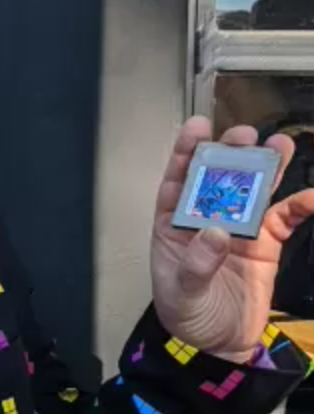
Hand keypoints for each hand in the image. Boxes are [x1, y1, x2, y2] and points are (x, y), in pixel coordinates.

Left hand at [151, 116, 313, 362]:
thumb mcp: (181, 291)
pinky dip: (298, 206)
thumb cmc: (187, 313)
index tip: (197, 128)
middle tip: (244, 135)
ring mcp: (237, 228)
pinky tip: (310, 195)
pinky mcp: (264, 244)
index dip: (187, 152)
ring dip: (265, 168)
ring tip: (278, 145)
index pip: (178, 180)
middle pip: (217, 178)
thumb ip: (195, 263)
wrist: (218, 344)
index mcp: (173, 222)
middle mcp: (205, 218)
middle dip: (229, 154)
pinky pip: (283, 219)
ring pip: (251, 191)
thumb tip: (215, 232)